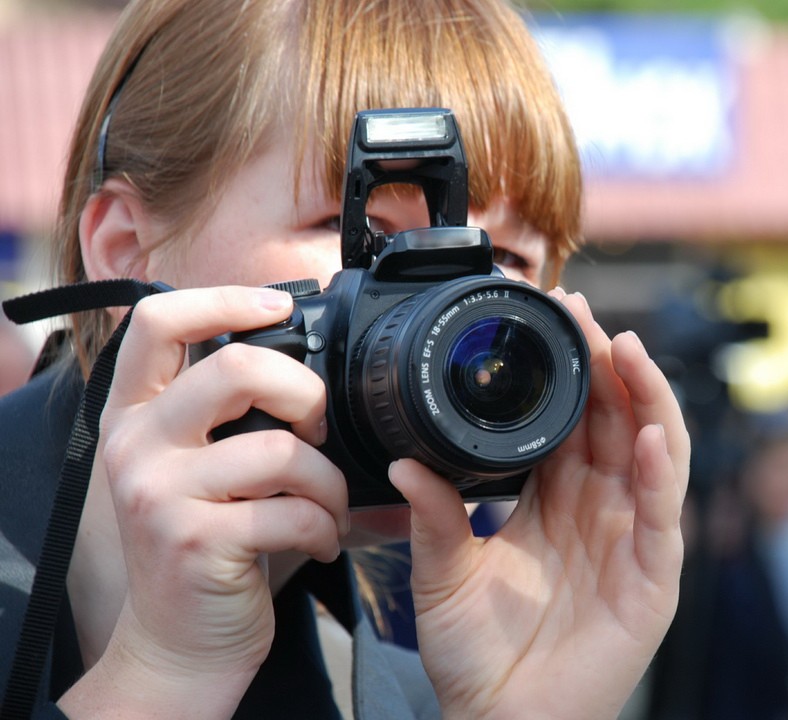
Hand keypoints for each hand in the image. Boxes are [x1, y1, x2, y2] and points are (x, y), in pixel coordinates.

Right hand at [60, 286, 348, 718]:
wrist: (181, 643)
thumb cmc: (210, 545)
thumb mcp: (205, 468)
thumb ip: (237, 416)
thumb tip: (323, 368)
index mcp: (137, 414)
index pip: (158, 321)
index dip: (224, 299)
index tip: (280, 306)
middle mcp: (136, 444)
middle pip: (237, 368)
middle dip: (306, 392)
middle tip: (320, 427)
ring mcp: (160, 493)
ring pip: (283, 449)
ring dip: (330, 482)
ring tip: (330, 507)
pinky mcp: (195, 541)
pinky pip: (293, 510)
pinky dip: (326, 527)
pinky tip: (320, 541)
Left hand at [390, 289, 689, 719]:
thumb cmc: (476, 653)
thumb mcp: (445, 574)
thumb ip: (435, 517)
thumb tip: (405, 463)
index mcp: (551, 501)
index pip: (571, 422)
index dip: (570, 373)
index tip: (556, 322)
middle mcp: (596, 512)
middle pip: (614, 424)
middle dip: (608, 368)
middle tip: (589, 319)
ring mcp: (628, 542)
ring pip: (651, 455)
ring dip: (645, 401)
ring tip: (628, 353)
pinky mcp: (650, 581)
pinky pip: (661, 518)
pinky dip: (661, 473)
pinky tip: (650, 435)